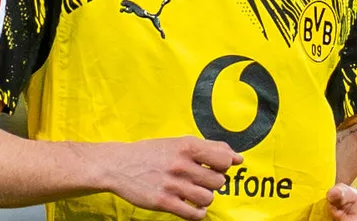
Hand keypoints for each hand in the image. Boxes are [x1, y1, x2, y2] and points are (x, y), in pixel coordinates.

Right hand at [103, 136, 241, 219]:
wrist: (118, 165)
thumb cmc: (152, 153)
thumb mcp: (179, 142)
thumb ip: (210, 148)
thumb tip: (238, 158)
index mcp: (187, 146)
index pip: (224, 159)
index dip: (224, 165)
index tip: (215, 167)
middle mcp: (181, 164)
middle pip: (218, 181)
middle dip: (213, 182)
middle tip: (201, 180)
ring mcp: (173, 185)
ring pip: (208, 198)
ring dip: (205, 197)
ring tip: (194, 192)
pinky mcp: (164, 202)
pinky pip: (194, 214)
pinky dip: (198, 212)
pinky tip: (192, 206)